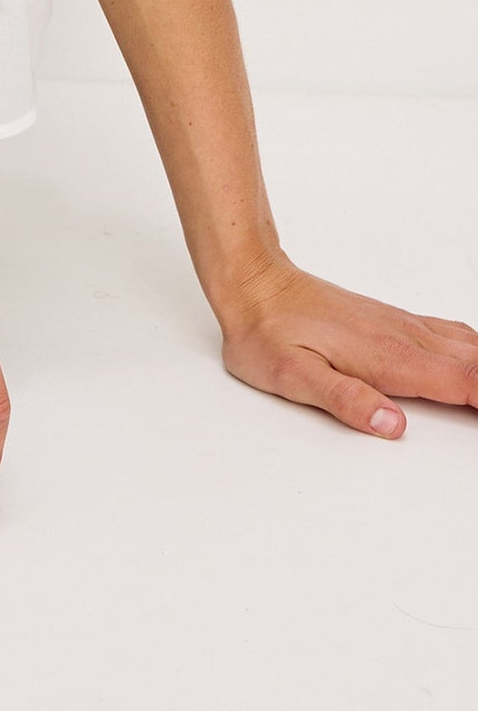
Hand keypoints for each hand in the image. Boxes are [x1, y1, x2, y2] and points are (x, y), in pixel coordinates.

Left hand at [217, 253, 477, 435]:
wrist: (254, 284)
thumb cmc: (268, 333)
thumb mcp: (294, 376)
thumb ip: (346, 401)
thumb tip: (393, 426)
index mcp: (392, 359)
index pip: (467, 385)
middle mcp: (407, 339)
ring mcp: (405, 328)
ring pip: (473, 347)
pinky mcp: (397, 322)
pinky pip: (455, 334)